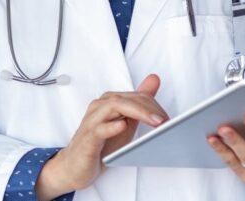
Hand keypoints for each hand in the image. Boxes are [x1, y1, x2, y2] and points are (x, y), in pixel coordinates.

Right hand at [35, 74, 167, 199]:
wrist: (75, 166)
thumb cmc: (100, 144)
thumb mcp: (125, 122)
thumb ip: (139, 103)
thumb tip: (154, 79)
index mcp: (110, 102)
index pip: (135, 96)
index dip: (154, 106)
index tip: (169, 119)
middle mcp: (100, 107)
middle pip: (126, 99)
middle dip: (149, 108)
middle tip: (165, 121)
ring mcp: (92, 121)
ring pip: (113, 107)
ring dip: (137, 112)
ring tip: (154, 122)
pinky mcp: (88, 138)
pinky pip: (99, 129)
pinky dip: (111, 126)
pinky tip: (122, 126)